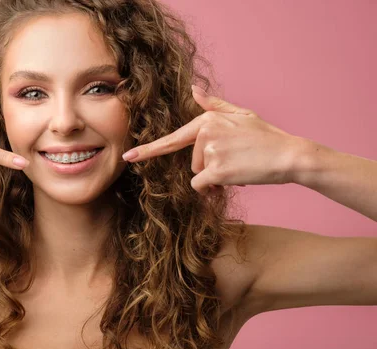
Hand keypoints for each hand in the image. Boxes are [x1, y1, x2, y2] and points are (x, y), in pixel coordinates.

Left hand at [121, 85, 303, 194]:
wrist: (290, 155)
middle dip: (209, 167)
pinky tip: (235, 178)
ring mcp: (210, 150)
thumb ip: (214, 105)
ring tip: (238, 167)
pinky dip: (214, 188)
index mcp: (207, 120)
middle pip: (191, 162)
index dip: (148, 150)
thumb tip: (193, 89)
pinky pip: (202, 186)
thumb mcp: (241, 115)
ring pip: (197, 175)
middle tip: (234, 161)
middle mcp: (204, 132)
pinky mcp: (216, 169)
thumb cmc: (266, 137)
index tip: (128, 158)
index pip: (172, 139)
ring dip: (214, 178)